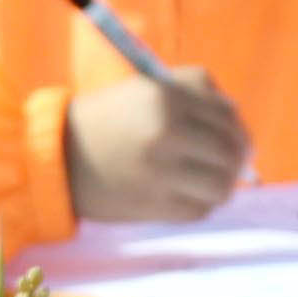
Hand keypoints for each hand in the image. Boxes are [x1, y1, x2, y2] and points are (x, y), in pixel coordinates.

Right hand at [64, 70, 251, 222]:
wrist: (59, 157)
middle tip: (231, 164)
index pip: (226, 115)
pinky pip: (199, 210)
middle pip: (230, 151)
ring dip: (222, 185)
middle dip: (237, 159)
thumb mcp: (146, 87)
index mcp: (166, 98)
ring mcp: (162, 172)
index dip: (237, 127)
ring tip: (212, 183)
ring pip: (221, 185)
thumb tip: (238, 122)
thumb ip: (193, 91)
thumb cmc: (107, 119)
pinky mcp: (154, 205)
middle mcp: (167, 133)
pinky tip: (189, 196)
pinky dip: (200, 205)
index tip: (236, 138)